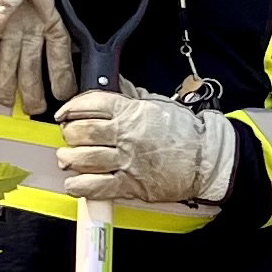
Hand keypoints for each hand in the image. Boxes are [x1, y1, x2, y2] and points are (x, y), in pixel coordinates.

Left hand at [56, 89, 237, 210]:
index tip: (64, 114)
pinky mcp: (131, 185)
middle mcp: (126, 135)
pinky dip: (79, 186)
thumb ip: (131, 97)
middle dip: (69, 134)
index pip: (91, 104)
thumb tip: (115, 84)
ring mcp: (127, 161)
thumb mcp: (157, 104)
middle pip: (82, 131)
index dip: (71, 108)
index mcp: (132, 112)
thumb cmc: (185, 132)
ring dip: (69, 159)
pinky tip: (74, 182)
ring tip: (68, 158)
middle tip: (69, 137)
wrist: (206, 159)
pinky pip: (96, 187)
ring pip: (84, 159)